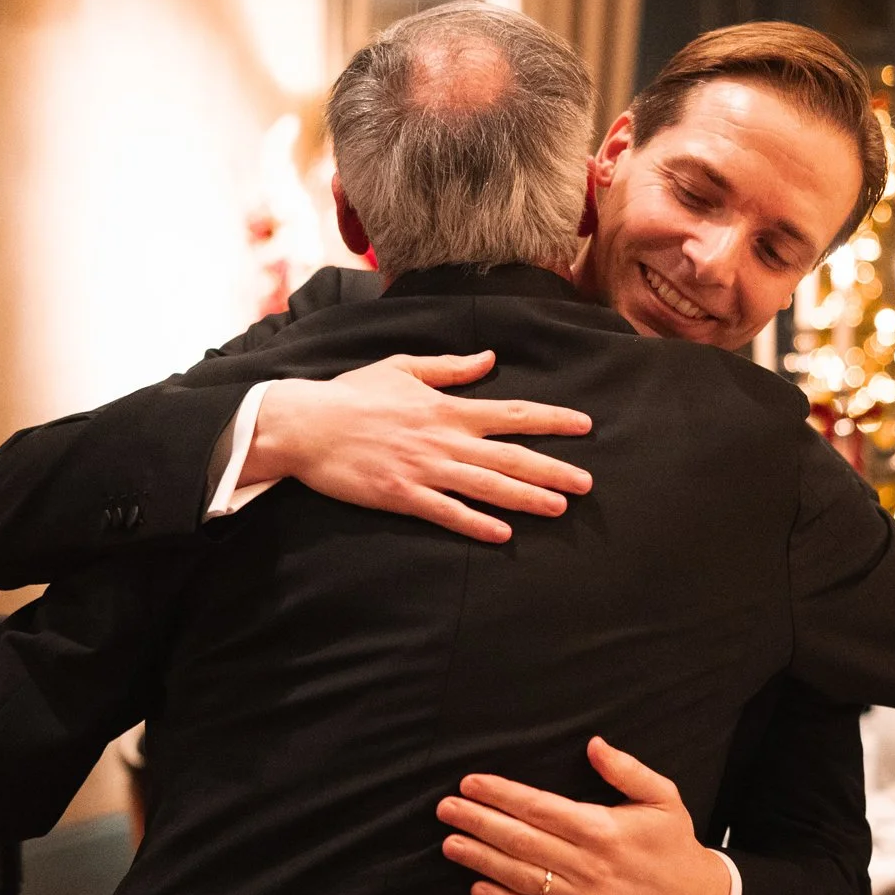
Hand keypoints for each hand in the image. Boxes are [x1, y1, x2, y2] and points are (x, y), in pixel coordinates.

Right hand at [246, 352, 592, 542]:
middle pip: (510, 455)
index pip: (512, 412)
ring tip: (560, 507)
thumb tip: (490, 358)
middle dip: (553, 468)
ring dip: (526, 497)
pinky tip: (503, 535)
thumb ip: (451, 368)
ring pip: (486, 486)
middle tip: (589, 482)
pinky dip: (476, 524)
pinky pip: (446, 512)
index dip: (551, 419)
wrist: (305, 423)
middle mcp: (443, 438)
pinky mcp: (401, 495)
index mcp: (447, 407)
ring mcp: (424, 468)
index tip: (584, 424)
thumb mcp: (403, 367)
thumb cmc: (351, 394)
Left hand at [437, 737, 730, 894]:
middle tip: (446, 809)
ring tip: (451, 843)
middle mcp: (589, 865)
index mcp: (604, 829)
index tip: (472, 783)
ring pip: (521, 877)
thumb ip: (627, 769)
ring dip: (481, 860)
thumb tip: (593, 744)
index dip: (502, 794)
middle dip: (479, 822)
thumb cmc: (672, 844)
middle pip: (522, 840)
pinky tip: (477, 887)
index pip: (540, 808)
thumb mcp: (663, 796)